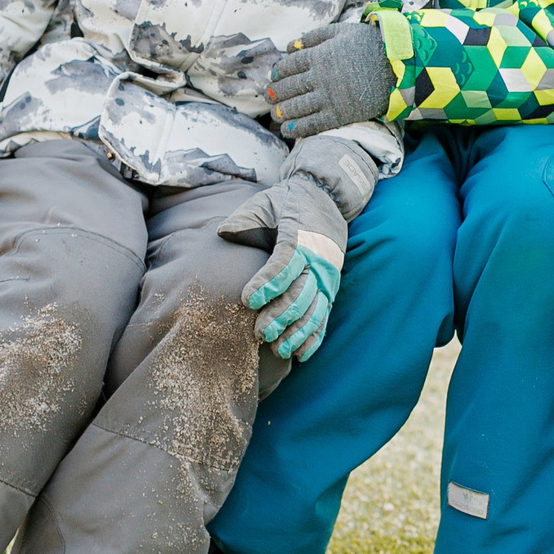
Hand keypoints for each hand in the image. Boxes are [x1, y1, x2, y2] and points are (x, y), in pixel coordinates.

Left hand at [219, 175, 347, 360]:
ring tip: (277, 349)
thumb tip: (223, 233)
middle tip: (258, 333)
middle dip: (280, 314)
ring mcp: (327, 277)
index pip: (285, 262)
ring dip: (297, 331)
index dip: (268, 282)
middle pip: (301, 292)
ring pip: (315, 309)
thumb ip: (245, 218)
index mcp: (301, 236)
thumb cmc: (288, 204)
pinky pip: (324, 316)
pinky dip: (314, 336)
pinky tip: (300, 354)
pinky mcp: (330, 289)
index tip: (247, 299)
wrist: (327, 199)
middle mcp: (319, 259)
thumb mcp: (266, 202)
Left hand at [267, 22, 399, 137]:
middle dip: (276, 93)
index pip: (290, 65)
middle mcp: (321, 77)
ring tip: (275, 115)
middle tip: (269, 97)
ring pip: (298, 107)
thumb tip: (290, 46)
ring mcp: (330, 97)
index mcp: (320, 55)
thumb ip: (314, 36)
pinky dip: (298, 128)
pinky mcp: (341, 114)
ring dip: (283, 112)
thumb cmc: (370, 45)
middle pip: (290, 87)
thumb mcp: (342, 31)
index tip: (275, 76)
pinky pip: (314, 123)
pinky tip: (288, 130)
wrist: (398, 67)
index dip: (279, 71)